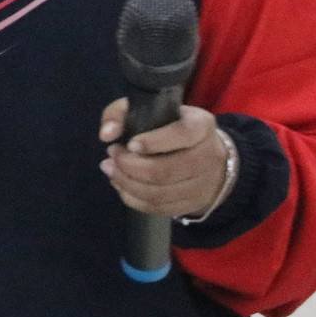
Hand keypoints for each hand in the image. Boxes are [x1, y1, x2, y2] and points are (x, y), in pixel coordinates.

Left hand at [98, 98, 228, 218]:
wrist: (204, 151)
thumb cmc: (169, 126)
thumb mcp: (148, 108)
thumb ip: (120, 113)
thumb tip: (107, 134)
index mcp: (201, 126)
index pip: (181, 134)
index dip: (152, 142)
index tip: (129, 144)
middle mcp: (209, 156)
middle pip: (165, 170)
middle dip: (129, 166)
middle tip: (111, 156)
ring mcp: (204, 184)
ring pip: (160, 193)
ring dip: (127, 183)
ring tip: (111, 170)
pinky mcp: (195, 203)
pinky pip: (160, 208)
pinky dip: (135, 199)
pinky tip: (121, 186)